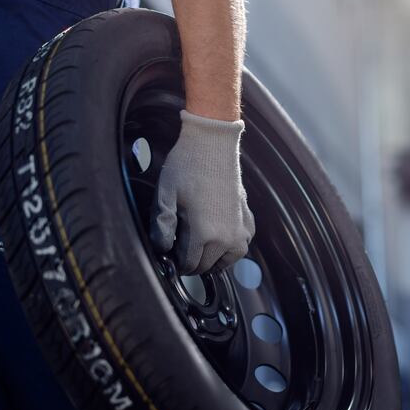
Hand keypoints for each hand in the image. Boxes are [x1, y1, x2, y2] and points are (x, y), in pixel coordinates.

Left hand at [150, 110, 255, 275]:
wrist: (212, 143)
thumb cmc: (187, 166)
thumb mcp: (165, 196)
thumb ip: (161, 227)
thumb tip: (161, 249)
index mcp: (204, 233)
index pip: (188, 265)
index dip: (176, 263)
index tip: (169, 253)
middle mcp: (226, 236)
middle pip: (206, 266)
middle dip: (192, 261)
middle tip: (180, 246)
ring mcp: (240, 229)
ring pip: (226, 261)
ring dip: (212, 259)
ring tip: (199, 249)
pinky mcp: (248, 219)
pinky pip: (241, 246)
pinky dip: (229, 247)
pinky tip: (218, 238)